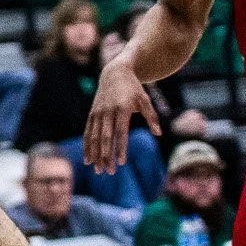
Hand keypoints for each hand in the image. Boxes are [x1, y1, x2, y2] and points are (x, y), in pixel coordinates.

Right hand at [84, 57, 160, 172]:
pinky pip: (88, 133)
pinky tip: (88, 160)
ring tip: (98, 170)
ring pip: (94, 137)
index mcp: (122, 108)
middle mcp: (107, 111)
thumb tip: (158, 133)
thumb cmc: (133, 88)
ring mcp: (98, 113)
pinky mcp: (92, 114)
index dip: (120, 148)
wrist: (114, 73)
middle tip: (109, 172)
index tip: (121, 162)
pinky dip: (87, 146)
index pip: (121, 132)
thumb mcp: (145, 99)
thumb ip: (152, 117)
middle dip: (106, 156)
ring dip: (95, 154)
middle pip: (106, 138)